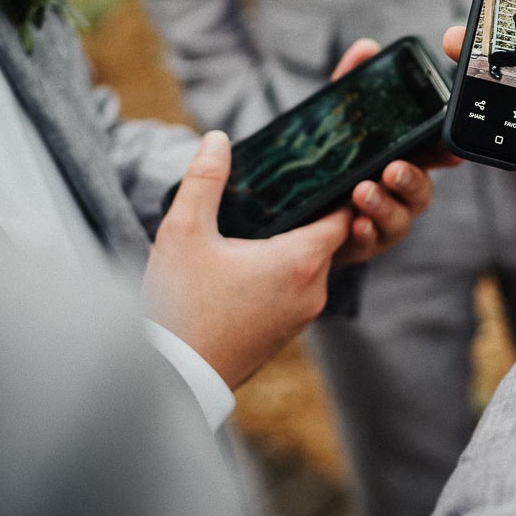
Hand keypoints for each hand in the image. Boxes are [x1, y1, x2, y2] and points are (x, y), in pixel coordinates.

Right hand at [143, 131, 349, 388]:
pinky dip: (282, 274)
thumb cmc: (180, 304)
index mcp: (301, 260)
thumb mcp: (184, 231)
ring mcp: (302, 317)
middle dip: (309, 215)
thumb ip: (204, 180)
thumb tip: (217, 139)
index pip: (342, 214)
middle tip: (285, 189)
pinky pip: (296, 291)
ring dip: (292, 247)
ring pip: (310, 266)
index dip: (337, 190)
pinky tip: (250, 263)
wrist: (173, 377)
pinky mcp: (285, 335)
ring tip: (263, 224)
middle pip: (326, 239)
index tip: (321, 171)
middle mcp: (313, 290)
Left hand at [325, 39, 458, 263]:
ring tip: (363, 191)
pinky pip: (370, 242)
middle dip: (412, 179)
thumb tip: (367, 48)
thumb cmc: (327, 160)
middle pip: (421, 190)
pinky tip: (354, 223)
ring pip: (399, 218)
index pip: (431, 157)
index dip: (446, 154)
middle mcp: (398, 194)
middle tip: (393, 168)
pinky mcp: (360, 244)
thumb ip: (351, 85)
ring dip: (384, 204)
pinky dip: (365, 232)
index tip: (451, 152)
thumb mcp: (335, 119)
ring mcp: (382, 222)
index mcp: (401, 160)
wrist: (290, 206)